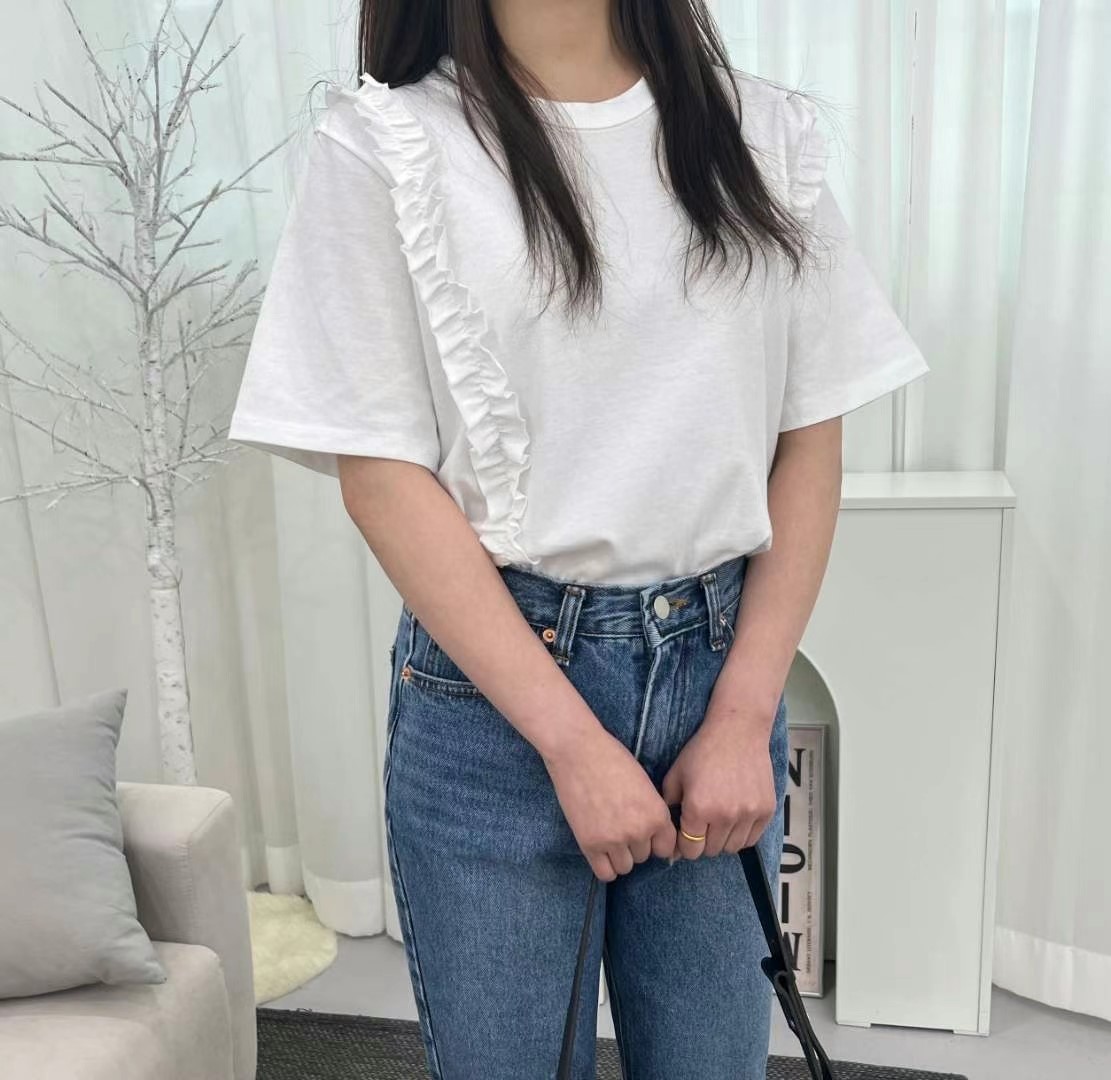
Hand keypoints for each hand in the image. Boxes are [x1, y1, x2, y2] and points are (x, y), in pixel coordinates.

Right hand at [542, 722, 676, 881]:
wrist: (578, 750)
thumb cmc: (611, 759)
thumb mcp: (644, 784)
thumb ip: (652, 811)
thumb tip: (655, 835)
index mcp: (657, 814)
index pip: (666, 847)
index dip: (655, 841)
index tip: (645, 834)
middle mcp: (639, 831)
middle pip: (644, 856)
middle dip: (634, 844)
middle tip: (619, 824)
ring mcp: (614, 840)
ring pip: (625, 866)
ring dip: (619, 854)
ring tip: (607, 832)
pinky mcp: (590, 844)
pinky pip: (605, 873)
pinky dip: (605, 864)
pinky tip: (599, 848)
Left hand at [660, 701, 777, 860]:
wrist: (738, 731)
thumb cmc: (702, 751)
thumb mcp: (676, 775)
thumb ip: (669, 806)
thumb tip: (666, 834)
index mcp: (698, 809)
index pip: (690, 849)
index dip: (684, 845)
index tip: (685, 835)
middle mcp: (724, 816)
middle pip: (711, 851)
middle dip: (703, 842)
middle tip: (702, 826)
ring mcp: (748, 815)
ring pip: (732, 848)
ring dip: (723, 840)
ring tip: (718, 822)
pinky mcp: (766, 811)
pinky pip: (752, 838)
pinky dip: (742, 835)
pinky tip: (735, 819)